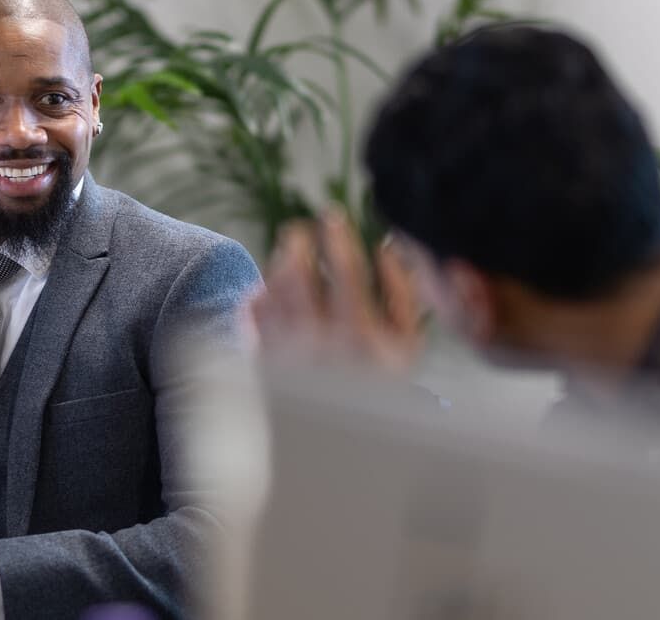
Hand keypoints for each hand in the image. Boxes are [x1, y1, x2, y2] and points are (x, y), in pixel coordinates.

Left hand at [249, 210, 424, 375]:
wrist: (344, 443)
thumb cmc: (382, 387)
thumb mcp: (407, 346)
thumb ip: (403, 293)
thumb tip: (389, 246)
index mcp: (358, 335)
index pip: (344, 268)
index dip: (337, 235)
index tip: (332, 217)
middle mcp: (317, 345)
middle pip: (296, 273)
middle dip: (297, 242)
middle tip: (300, 231)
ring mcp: (284, 355)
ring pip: (270, 290)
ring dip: (278, 265)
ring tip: (288, 257)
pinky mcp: (262, 364)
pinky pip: (251, 316)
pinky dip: (258, 295)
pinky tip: (270, 290)